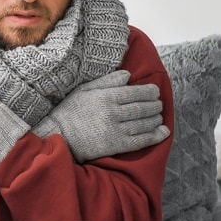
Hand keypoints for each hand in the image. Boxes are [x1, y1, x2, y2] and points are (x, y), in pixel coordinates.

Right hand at [33, 70, 169, 161]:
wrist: (57, 136)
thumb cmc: (69, 112)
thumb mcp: (83, 90)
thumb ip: (106, 81)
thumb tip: (127, 75)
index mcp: (106, 97)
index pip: (136, 92)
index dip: (150, 91)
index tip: (155, 91)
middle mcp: (113, 112)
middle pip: (143, 107)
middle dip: (155, 105)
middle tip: (158, 104)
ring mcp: (116, 129)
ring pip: (145, 122)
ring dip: (156, 119)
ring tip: (158, 116)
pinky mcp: (116, 145)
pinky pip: (141, 140)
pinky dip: (155, 136)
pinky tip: (163, 132)